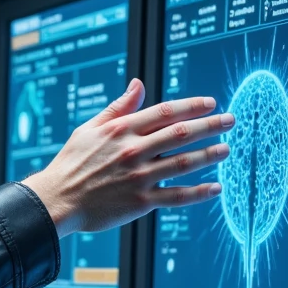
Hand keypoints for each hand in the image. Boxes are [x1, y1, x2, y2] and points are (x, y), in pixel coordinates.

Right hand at [21, 79, 233, 236]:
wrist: (56, 200)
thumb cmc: (71, 163)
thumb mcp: (90, 129)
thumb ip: (118, 107)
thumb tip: (139, 84)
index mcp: (121, 130)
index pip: (166, 112)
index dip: (192, 106)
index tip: (211, 103)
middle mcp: (133, 151)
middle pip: (182, 133)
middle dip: (211, 125)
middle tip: (231, 121)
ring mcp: (139, 178)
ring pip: (184, 163)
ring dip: (210, 154)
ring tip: (226, 149)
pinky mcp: (140, 202)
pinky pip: (177, 196)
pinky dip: (199, 192)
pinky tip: (215, 188)